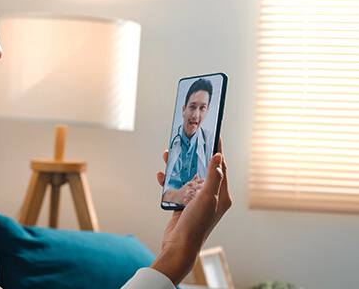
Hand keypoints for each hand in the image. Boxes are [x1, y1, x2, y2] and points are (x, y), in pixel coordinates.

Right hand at [151, 138, 231, 285]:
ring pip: (188, 177)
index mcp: (222, 195)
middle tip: (187, 144)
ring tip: (169, 155)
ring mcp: (196, 201)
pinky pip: (177, 188)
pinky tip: (161, 175)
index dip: (217, 151)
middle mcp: (211, 197)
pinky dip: (169, 180)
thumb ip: (213, 177)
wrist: (179, 247)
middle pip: (203, 170)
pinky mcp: (183, 205)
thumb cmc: (196, 225)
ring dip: (178, 167)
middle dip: (194, 156)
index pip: (221, 167)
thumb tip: (218, 156)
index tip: (213, 136)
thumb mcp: (208, 198)